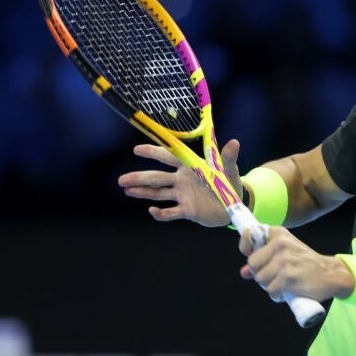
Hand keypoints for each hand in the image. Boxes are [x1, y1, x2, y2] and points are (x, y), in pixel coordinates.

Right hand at [117, 140, 242, 226]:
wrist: (234, 205)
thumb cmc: (230, 183)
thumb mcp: (230, 170)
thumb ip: (228, 158)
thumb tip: (234, 142)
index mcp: (190, 167)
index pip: (169, 157)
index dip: (153, 152)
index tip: (136, 149)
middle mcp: (182, 180)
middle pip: (157, 177)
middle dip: (140, 177)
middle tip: (121, 179)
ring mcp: (183, 195)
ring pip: (159, 193)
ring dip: (143, 192)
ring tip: (126, 190)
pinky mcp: (187, 210)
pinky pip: (171, 212)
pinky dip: (161, 213)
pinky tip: (152, 211)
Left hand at [238, 227, 353, 301]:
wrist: (331, 274)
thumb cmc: (306, 264)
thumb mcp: (286, 254)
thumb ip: (264, 260)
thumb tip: (243, 272)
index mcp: (279, 234)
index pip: (250, 235)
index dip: (247, 248)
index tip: (251, 256)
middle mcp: (281, 244)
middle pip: (253, 264)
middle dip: (261, 273)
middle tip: (276, 275)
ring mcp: (284, 261)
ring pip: (261, 279)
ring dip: (270, 286)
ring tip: (284, 283)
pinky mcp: (288, 277)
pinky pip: (271, 291)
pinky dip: (278, 295)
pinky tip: (288, 291)